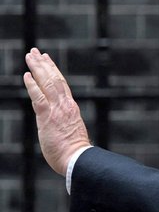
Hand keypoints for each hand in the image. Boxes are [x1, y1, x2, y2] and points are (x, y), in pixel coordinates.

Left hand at [23, 48, 91, 175]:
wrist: (77, 159)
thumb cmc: (74, 152)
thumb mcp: (70, 133)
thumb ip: (63, 124)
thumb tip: (58, 124)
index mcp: (71, 108)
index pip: (61, 85)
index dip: (53, 71)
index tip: (47, 60)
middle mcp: (65, 105)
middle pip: (54, 79)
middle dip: (44, 64)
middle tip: (35, 52)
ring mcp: (57, 109)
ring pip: (47, 83)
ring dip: (37, 68)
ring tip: (30, 56)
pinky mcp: (48, 116)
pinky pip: (39, 97)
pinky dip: (32, 85)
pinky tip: (27, 75)